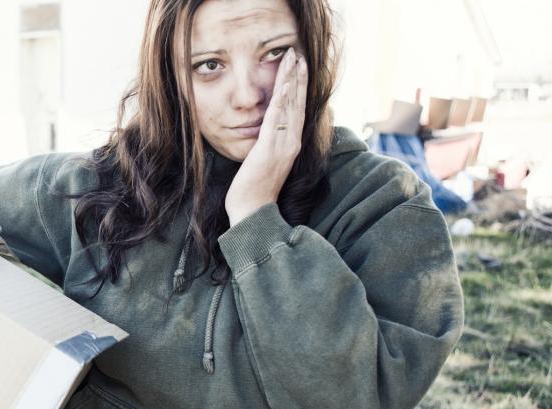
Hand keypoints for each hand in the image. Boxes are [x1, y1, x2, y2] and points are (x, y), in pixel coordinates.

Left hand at [225, 48, 307, 225]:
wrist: (252, 212)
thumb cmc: (255, 189)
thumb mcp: (265, 160)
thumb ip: (270, 144)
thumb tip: (267, 130)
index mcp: (291, 144)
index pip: (298, 109)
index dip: (299, 87)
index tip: (299, 67)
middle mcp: (291, 142)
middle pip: (298, 102)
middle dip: (298, 76)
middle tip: (298, 54)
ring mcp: (283, 146)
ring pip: (290, 106)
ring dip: (292, 80)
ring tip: (293, 59)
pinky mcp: (270, 150)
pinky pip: (277, 120)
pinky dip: (281, 101)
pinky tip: (283, 85)